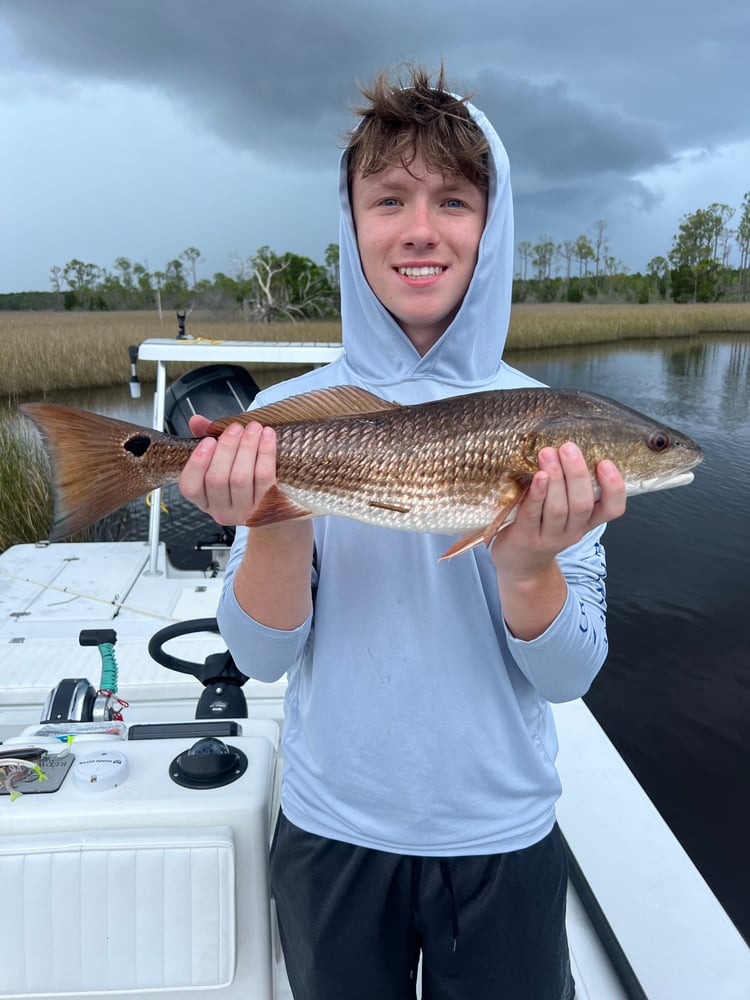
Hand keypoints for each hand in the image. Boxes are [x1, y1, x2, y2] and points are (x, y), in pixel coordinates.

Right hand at [179, 414, 276, 525]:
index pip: (190, 486)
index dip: (197, 462)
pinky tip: (268, 436)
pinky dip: (265, 453)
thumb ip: (206, 438)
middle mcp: (221, 511)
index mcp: (204, 500)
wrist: (278, 505)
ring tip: (253, 428)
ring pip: (240, 478)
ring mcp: (245, 512)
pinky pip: (264, 478)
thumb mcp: (223, 459)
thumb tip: (196, 420)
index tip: (209, 440)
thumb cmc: (245, 476)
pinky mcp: (268, 506)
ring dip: (246, 447)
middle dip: (226, 448)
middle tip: (235, 428)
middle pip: (217, 479)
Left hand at [491, 442, 625, 582]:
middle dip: (577, 473)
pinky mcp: (526, 538)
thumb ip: (570, 488)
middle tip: (568, 448)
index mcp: (587, 521)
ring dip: (555, 478)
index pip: (613, 509)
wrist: (521, 564)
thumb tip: (569, 447)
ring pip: (558, 508)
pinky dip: (537, 495)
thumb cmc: (542, 527)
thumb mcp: (565, 512)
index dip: (614, 487)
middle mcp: (572, 530)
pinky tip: (537, 477)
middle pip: (582, 503)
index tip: (605, 463)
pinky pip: (532, 515)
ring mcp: (549, 537)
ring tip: (547, 453)